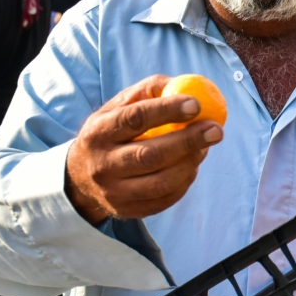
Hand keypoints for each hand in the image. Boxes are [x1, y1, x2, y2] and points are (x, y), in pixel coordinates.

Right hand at [64, 75, 223, 224]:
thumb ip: (148, 91)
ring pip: (160, 182)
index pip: (134, 119)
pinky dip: (184, 182)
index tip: (195, 104)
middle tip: (216, 130)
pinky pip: (164, 199)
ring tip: (205, 147)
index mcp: (99, 132)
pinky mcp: (126, 210)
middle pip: (149, 155)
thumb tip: (184, 85)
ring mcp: (113, 192)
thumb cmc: (111, 132)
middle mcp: (102, 164)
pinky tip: (191, 166)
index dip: (167, 110)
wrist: (80, 177)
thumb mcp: (118, 107)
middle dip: (188, 141)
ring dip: (190, 163)